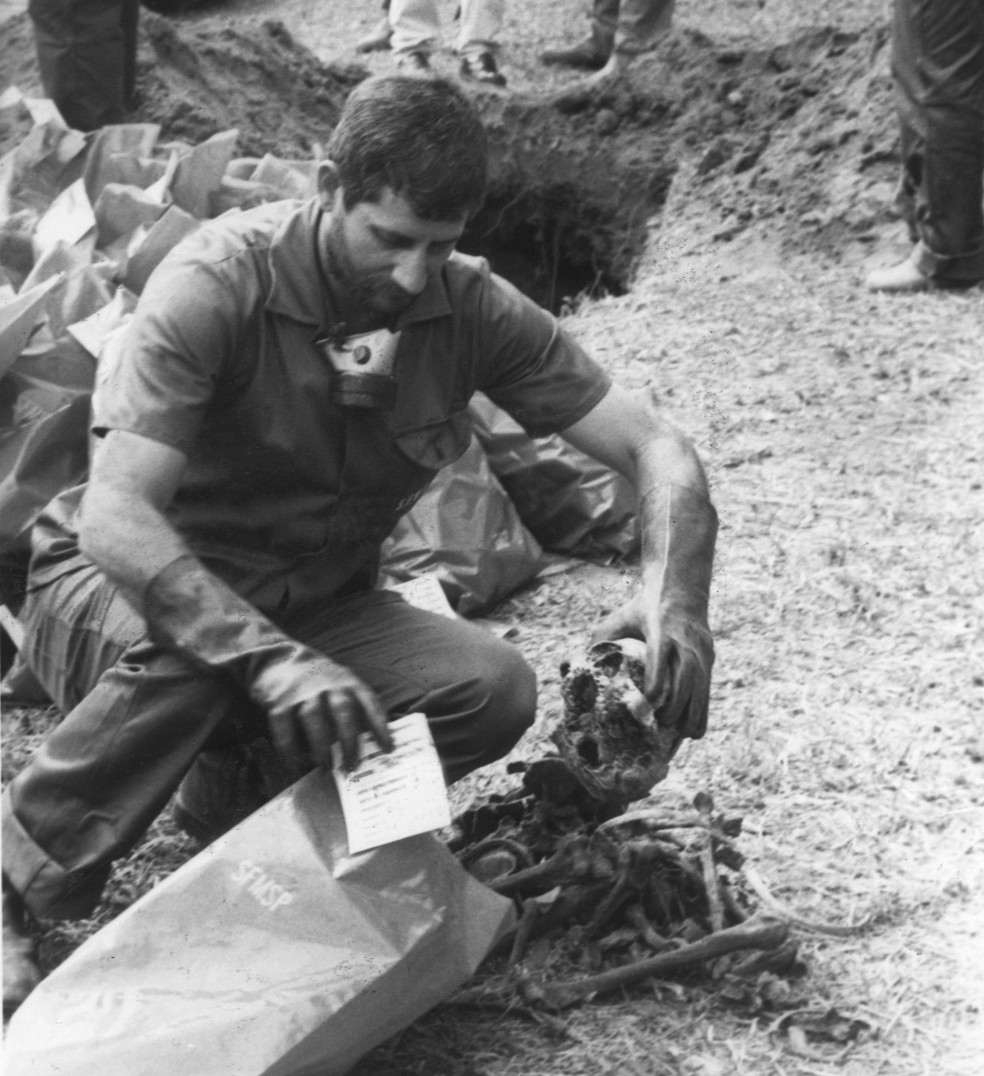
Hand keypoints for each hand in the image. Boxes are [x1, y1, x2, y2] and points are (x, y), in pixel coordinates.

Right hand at [144, 555, 394, 772]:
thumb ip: (357, 708)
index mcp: (349, 683)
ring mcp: (303, 694)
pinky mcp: (279, 702)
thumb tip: (376, 743)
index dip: (381, 726)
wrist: (278, 657)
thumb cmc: (319, 680)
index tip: (389, 748)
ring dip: (321, 748)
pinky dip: (289, 749)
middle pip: (343, 713)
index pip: (370, 704)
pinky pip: (284, 729)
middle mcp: (328, 687)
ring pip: (314, 721)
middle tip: (353, 766)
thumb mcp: (343, 684)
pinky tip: (295, 763)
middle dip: (350, 742)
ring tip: (327, 768)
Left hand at [591, 593, 713, 739]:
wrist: (683, 588)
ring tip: (680, 735)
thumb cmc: (643, 607)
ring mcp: (700, 649)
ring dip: (691, 712)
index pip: (660, 653)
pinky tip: (694, 731)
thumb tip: (574, 668)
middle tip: (663, 724)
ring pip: (700, 684)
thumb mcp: (620, 617)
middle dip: (676, 702)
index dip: (657, 677)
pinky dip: (702, 710)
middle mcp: (684, 639)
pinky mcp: (708, 657)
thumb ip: (603, 639)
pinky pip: (707, 688)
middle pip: (685, 673)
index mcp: (660, 627)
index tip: (650, 698)